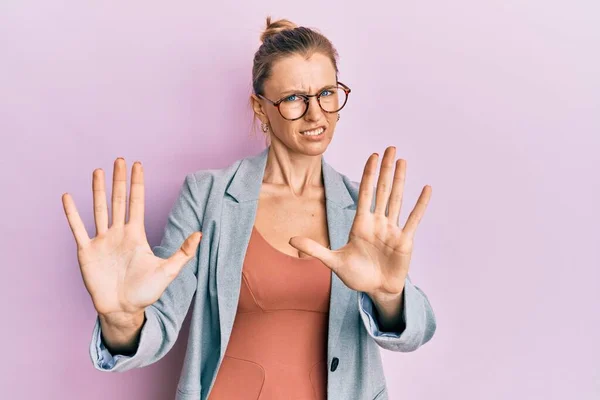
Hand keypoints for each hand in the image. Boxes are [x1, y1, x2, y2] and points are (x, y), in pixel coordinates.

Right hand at [61, 158, 201, 319]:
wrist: (123, 310)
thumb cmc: (146, 292)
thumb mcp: (169, 270)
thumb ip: (184, 252)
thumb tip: (200, 233)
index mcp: (136, 235)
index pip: (137, 202)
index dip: (137, 184)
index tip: (137, 165)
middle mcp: (118, 233)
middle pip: (118, 200)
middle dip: (119, 180)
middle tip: (119, 159)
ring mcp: (102, 241)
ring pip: (99, 209)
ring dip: (98, 190)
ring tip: (98, 171)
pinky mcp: (87, 252)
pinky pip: (78, 229)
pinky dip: (72, 213)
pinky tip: (67, 197)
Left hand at [289, 146, 430, 298]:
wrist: (376, 291)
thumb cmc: (356, 276)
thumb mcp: (334, 261)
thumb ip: (315, 249)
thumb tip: (291, 240)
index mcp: (361, 224)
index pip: (365, 193)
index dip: (368, 174)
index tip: (372, 156)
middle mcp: (377, 222)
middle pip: (382, 190)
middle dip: (385, 169)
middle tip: (390, 148)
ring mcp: (392, 230)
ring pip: (396, 199)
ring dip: (400, 180)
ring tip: (403, 161)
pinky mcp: (405, 240)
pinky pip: (413, 219)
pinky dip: (420, 204)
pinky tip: (426, 189)